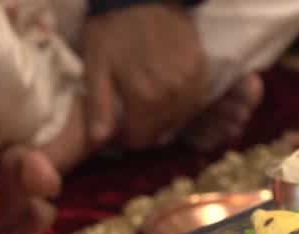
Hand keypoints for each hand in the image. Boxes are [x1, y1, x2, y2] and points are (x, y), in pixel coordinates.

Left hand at [83, 3, 205, 149]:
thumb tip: (99, 140)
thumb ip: (98, 106)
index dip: (127, 134)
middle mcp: (173, 95)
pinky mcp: (202, 69)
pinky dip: (183, 100)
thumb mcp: (95, 65)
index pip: (140, 139)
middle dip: (146, 125)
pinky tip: (170, 88)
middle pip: (161, 131)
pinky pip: (196, 100)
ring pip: (181, 117)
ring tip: (151, 97)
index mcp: (145, 98)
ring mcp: (192, 82)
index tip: (121, 121)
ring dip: (166, 114)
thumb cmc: (113, 28)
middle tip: (134, 107)